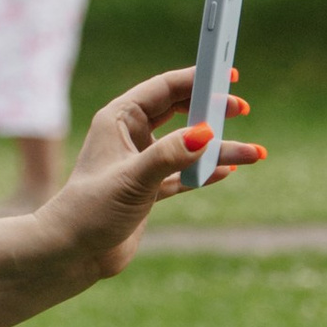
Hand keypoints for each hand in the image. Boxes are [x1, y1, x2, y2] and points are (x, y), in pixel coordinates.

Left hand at [36, 68, 265, 284]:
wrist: (72, 253)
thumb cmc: (91, 211)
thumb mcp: (133, 180)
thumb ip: (168, 156)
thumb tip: (206, 133)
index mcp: (118, 119)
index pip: (163, 89)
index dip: (196, 78)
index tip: (228, 73)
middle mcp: (129, 136)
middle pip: (178, 111)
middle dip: (211, 109)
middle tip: (241, 108)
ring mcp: (140, 162)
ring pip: (187, 147)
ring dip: (218, 149)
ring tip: (255, 153)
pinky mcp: (148, 189)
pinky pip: (184, 174)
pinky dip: (205, 172)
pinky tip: (228, 170)